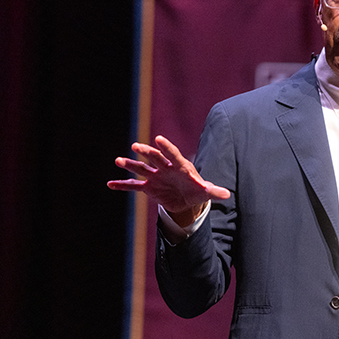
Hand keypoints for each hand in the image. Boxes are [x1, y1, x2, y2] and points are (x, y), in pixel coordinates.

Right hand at [107, 135, 229, 225]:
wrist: (189, 199)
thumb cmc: (199, 191)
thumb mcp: (207, 192)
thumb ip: (215, 191)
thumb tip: (227, 194)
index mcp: (180, 166)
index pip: (173, 154)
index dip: (166, 147)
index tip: (158, 139)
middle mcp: (166, 168)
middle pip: (155, 158)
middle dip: (146, 152)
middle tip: (136, 147)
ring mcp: (156, 177)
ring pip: (142, 169)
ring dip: (131, 165)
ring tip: (119, 161)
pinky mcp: (149, 188)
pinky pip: (134, 186)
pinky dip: (123, 185)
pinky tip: (110, 184)